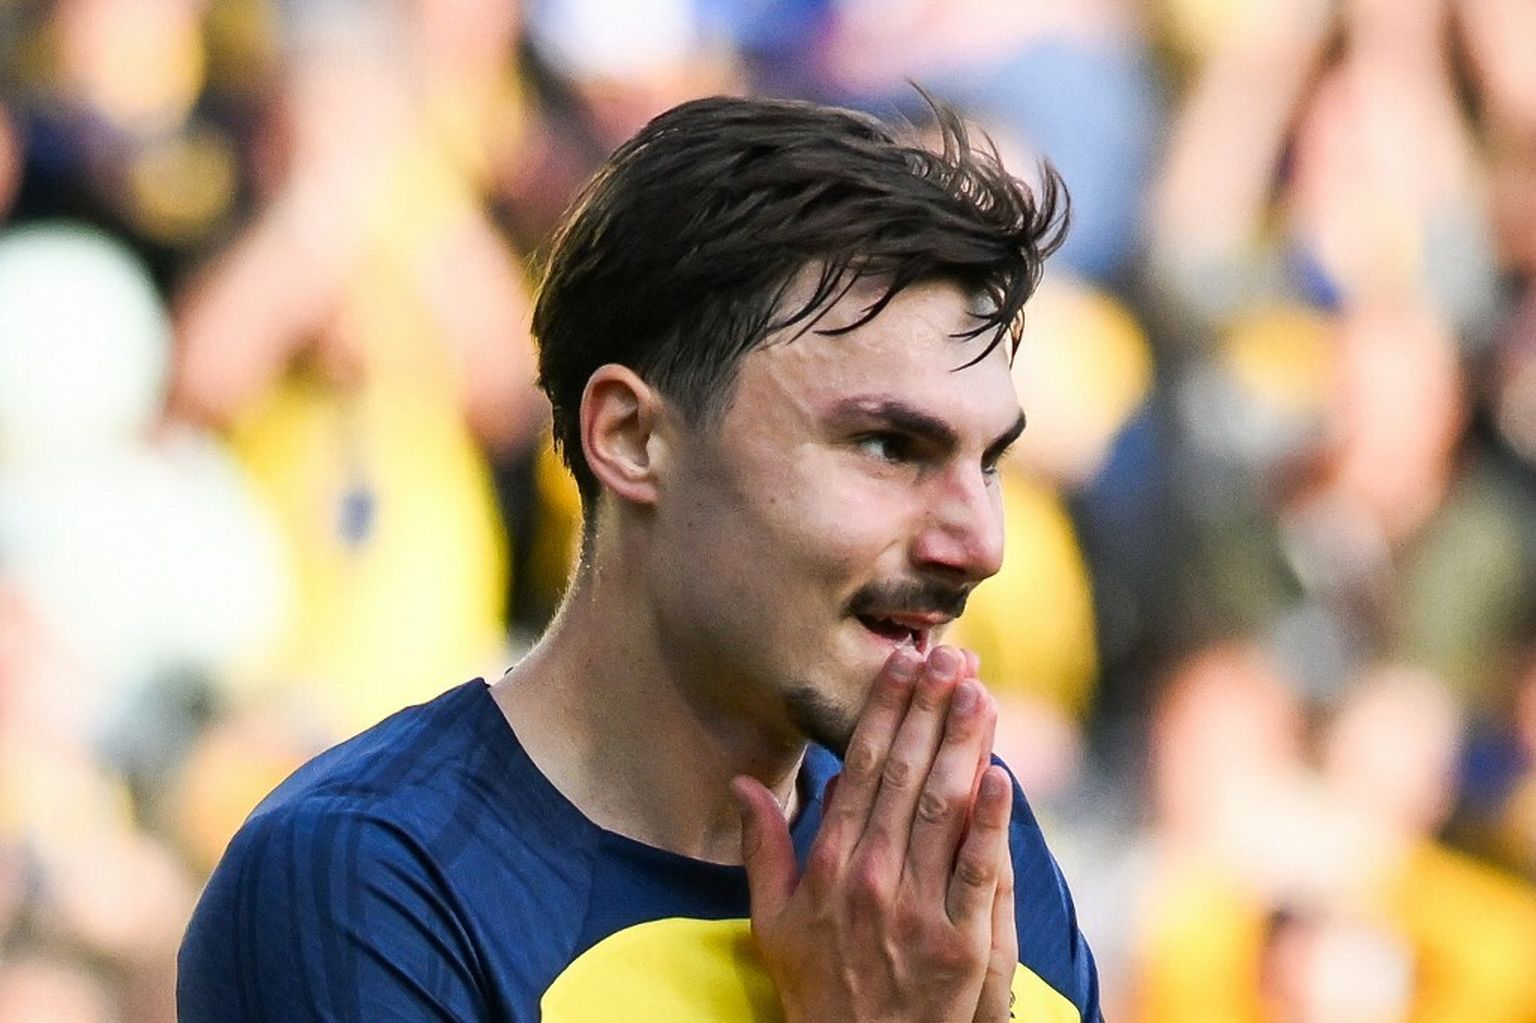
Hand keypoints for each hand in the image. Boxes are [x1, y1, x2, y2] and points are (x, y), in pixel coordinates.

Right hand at [732, 646, 1015, 1022]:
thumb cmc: (818, 991)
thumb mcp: (771, 922)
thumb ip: (762, 848)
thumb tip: (744, 783)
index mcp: (828, 866)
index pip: (859, 770)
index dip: (885, 712)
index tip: (903, 663)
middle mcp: (871, 878)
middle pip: (904, 776)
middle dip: (929, 710)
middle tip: (950, 657)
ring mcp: (918, 911)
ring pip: (943, 810)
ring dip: (963, 745)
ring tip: (979, 692)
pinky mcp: (962, 945)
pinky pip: (977, 872)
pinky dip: (991, 823)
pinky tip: (1000, 774)